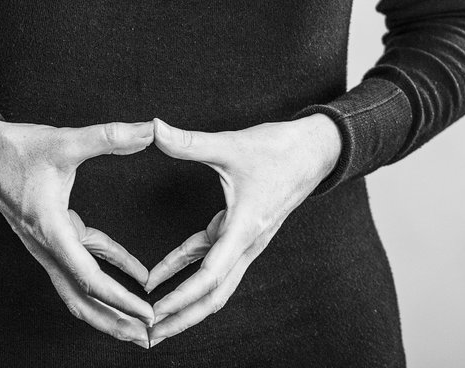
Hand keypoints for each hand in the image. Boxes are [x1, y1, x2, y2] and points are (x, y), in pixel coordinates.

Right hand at [0, 114, 155, 347]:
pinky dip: (108, 268)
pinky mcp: (51, 234)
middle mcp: (47, 246)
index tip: (145, 312)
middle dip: (115, 322)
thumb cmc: (16, 149)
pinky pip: (82, 260)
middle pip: (82, 300)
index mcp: (50, 230)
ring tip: (139, 320)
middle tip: (149, 338)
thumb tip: (149, 130)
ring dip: (110, 305)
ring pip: (80, 287)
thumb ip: (108, 136)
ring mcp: (47, 244)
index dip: (120, 298)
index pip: (89, 278)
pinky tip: (135, 271)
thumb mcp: (64, 140)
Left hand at [145, 114, 341, 346]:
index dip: (181, 296)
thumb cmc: (278, 149)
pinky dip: (185, 266)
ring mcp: (245, 240)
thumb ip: (190, 142)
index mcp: (245, 228)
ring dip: (184, 299)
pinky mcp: (242, 231)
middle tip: (149, 335)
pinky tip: (161, 273)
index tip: (155, 311)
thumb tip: (154, 128)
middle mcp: (246, 243)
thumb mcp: (231, 144)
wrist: (314, 150)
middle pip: (213, 295)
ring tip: (153, 315)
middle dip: (182, 317)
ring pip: (212, 281)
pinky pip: (210, 256)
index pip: (210, 275)